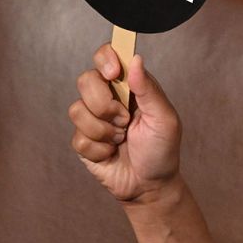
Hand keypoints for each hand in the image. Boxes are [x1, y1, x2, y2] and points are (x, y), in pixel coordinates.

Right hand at [69, 45, 181, 202]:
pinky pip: (78, 138)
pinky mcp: (83, 141)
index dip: (104, 58)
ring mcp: (93, 119)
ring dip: (104, 130)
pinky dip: (99, 149)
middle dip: (105, 104)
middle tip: (125, 120)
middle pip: (85, 80)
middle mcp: (107, 98)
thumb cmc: (162, 150)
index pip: (107, 56)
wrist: (150, 185)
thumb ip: (149, 90)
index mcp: (128, 86)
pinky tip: (111, 153)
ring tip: (121, 139)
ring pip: (77, 110)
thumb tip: (135, 59)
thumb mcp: (165, 119)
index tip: (112, 73)